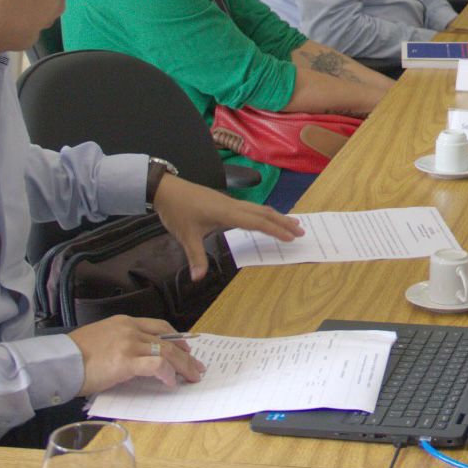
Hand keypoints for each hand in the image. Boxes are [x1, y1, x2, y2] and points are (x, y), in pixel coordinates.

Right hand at [69, 315, 205, 395]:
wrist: (58, 361)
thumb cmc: (73, 356)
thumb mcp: (100, 340)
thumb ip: (120, 344)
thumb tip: (137, 360)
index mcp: (124, 322)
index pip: (159, 326)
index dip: (177, 337)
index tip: (186, 349)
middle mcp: (130, 329)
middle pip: (169, 339)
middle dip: (187, 355)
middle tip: (197, 366)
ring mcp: (129, 344)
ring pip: (168, 351)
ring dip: (184, 366)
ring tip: (192, 377)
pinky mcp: (126, 361)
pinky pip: (157, 365)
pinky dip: (168, 373)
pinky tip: (171, 382)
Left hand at [151, 174, 303, 280]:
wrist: (166, 189)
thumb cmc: (177, 210)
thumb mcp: (185, 236)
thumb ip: (195, 256)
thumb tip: (198, 278)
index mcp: (227, 213)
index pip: (257, 222)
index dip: (275, 230)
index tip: (291, 237)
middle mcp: (233, 206)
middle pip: (264, 213)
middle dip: (284, 222)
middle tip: (301, 230)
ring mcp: (230, 202)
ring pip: (259, 208)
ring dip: (276, 216)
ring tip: (291, 223)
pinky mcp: (226, 202)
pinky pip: (252, 208)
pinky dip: (265, 214)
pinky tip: (266, 218)